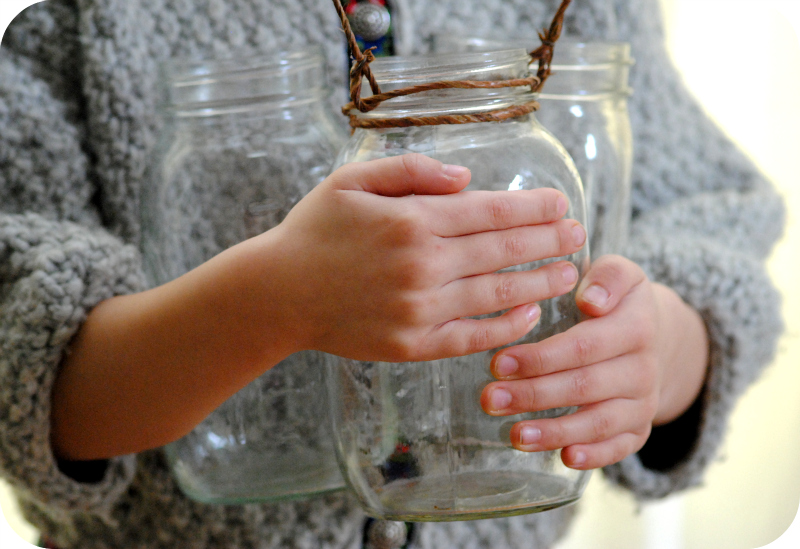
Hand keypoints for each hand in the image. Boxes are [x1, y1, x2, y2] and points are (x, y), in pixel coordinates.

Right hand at [53, 153, 586, 458]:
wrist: (278, 294)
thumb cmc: (315, 232)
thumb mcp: (352, 180)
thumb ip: (411, 170)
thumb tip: (468, 179)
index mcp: (412, 220)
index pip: (491, 212)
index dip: (533, 208)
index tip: (561, 204)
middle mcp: (423, 265)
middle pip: (503, 252)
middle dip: (549, 242)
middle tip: (579, 235)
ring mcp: (420, 309)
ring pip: (496, 294)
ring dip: (539, 283)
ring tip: (569, 273)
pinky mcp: (412, 345)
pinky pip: (471, 337)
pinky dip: (505, 327)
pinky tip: (528, 315)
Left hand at [480, 255, 708, 469]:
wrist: (653, 334)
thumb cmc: (616, 300)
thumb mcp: (619, 273)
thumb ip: (607, 276)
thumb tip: (591, 300)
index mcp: (636, 327)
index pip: (583, 346)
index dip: (539, 358)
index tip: (498, 362)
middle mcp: (643, 368)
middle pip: (583, 386)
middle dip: (533, 395)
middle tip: (490, 398)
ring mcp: (643, 402)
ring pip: (599, 422)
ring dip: (554, 432)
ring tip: (514, 435)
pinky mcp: (640, 428)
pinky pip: (621, 447)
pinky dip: (595, 456)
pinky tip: (565, 458)